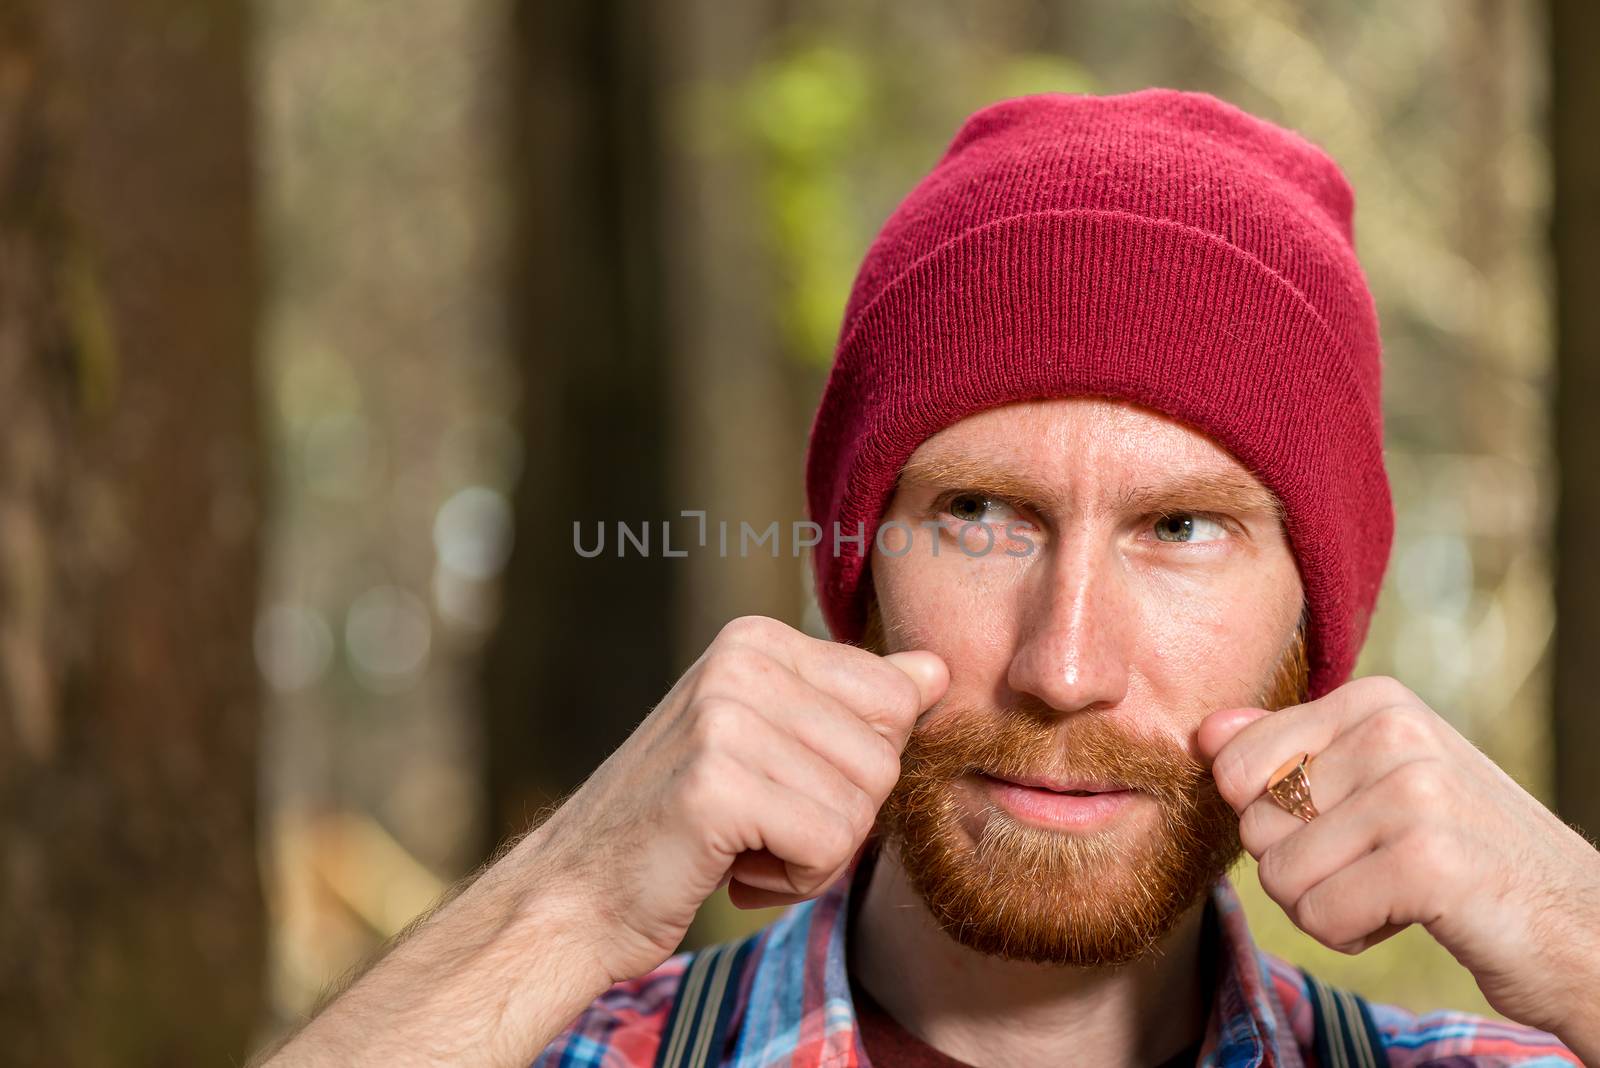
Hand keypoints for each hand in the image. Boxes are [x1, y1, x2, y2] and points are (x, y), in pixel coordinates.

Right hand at [533, 614, 947, 986]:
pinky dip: (794, 880)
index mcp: (758, 638)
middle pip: (885, 756)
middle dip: (839, 817)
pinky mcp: (717, 783)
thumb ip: (852, 705)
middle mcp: (741, 659)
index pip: (895, 699)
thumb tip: (937, 670)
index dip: (854, 769)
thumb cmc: (681, 825)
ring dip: (815, 854)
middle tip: (756, 825)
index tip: (779, 783)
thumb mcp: (770, 745)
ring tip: (739, 844)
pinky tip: (731, 867)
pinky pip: (830, 844)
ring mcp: (726, 717)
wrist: (574, 892)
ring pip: (863, 805)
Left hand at [1198, 675, 1599, 1047]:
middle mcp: (1393, 729)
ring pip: (1280, 875)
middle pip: (1254, 823)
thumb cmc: (1463, 852)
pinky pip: (1320, 914)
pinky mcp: (1429, 860)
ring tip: (1398, 889)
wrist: (1580, 923)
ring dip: (1328, 905)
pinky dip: (1353, 933)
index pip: (1235, 764)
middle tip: (1378, 866)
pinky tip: (1413, 915)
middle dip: (1300, 867)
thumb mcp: (1377, 782)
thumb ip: (1288, 750)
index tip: (1349, 824)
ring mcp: (1414, 790)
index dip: (1274, 819)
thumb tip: (1205, 731)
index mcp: (1374, 699)